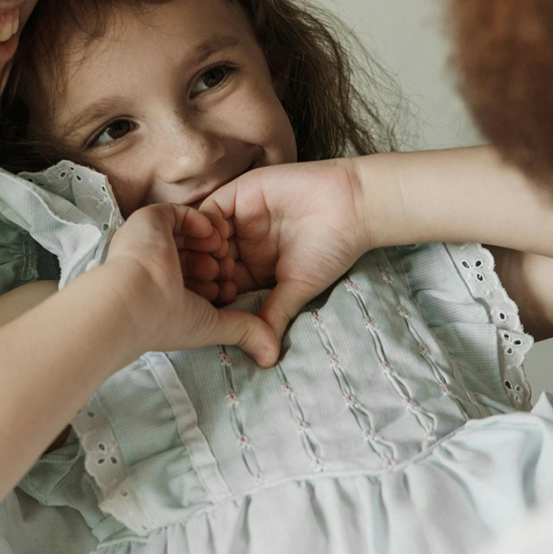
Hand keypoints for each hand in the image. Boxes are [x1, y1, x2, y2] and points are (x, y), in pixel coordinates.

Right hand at [101, 204, 278, 366]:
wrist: (136, 297)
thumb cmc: (164, 318)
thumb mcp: (210, 324)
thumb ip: (243, 330)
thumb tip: (271, 356)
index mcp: (162, 291)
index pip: (195, 280)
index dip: (216, 283)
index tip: (228, 290)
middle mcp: (153, 266)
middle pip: (193, 256)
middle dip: (216, 262)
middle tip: (227, 269)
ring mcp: (150, 243)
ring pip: (188, 235)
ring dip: (210, 241)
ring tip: (222, 250)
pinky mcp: (149, 222)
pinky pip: (179, 213)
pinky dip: (200, 221)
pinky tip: (211, 236)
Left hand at [199, 159, 372, 340]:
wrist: (350, 206)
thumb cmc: (330, 249)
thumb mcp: (297, 287)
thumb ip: (274, 314)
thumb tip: (265, 359)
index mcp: (253, 268)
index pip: (220, 284)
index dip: (212, 296)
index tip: (212, 310)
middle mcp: (242, 242)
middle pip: (205, 260)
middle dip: (202, 274)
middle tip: (208, 286)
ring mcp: (239, 218)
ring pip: (203, 237)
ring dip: (203, 251)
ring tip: (217, 264)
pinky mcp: (240, 194)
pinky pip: (211, 210)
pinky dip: (208, 225)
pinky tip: (221, 239)